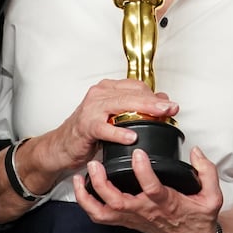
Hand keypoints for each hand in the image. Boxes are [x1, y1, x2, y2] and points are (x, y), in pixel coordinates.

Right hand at [39, 80, 177, 172]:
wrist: (61, 146)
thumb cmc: (87, 131)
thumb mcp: (114, 117)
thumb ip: (134, 108)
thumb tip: (161, 100)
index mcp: (107, 89)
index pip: (135, 86)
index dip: (154, 95)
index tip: (170, 104)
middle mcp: (99, 94)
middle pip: (132, 93)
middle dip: (155, 101)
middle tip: (172, 107)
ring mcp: (91, 109)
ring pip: (121, 105)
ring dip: (143, 110)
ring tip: (160, 116)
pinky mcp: (85, 126)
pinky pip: (104, 128)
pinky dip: (118, 133)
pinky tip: (131, 137)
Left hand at [73, 146, 223, 232]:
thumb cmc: (200, 218)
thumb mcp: (213, 196)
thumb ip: (207, 172)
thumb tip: (196, 151)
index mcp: (166, 203)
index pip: (152, 188)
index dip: (143, 170)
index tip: (139, 152)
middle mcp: (145, 212)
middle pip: (117, 201)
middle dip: (102, 183)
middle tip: (96, 163)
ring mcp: (133, 218)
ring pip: (104, 213)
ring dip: (88, 196)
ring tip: (81, 176)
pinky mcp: (126, 221)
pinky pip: (101, 217)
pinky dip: (87, 204)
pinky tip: (82, 187)